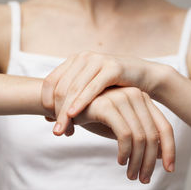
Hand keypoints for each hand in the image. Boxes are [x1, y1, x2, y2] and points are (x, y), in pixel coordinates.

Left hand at [41, 50, 171, 135]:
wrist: (144, 77)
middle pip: (61, 88)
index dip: (46, 102)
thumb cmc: (114, 87)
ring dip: (66, 113)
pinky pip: (92, 88)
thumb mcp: (88, 92)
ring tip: (64, 131)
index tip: (50, 121)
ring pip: (74, 89)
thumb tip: (46, 118)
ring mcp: (97, 60)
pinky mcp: (112, 68)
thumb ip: (69, 101)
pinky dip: (81, 103)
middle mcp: (83, 57)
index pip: (50, 82)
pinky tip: (74, 116)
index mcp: (74, 60)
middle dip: (57, 112)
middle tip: (58, 132)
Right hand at [62, 86, 175, 182]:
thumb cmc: (93, 117)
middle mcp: (135, 95)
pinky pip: (125, 134)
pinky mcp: (107, 105)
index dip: (170, 149)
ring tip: (131, 174)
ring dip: (137, 161)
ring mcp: (121, 98)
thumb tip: (162, 155)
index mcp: (143, 99)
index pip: (164, 127)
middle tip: (143, 179)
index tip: (170, 169)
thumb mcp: (121, 129)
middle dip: (150, 161)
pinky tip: (121, 161)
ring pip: (140, 137)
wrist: (64, 105)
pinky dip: (125, 152)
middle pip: (153, 135)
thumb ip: (140, 138)